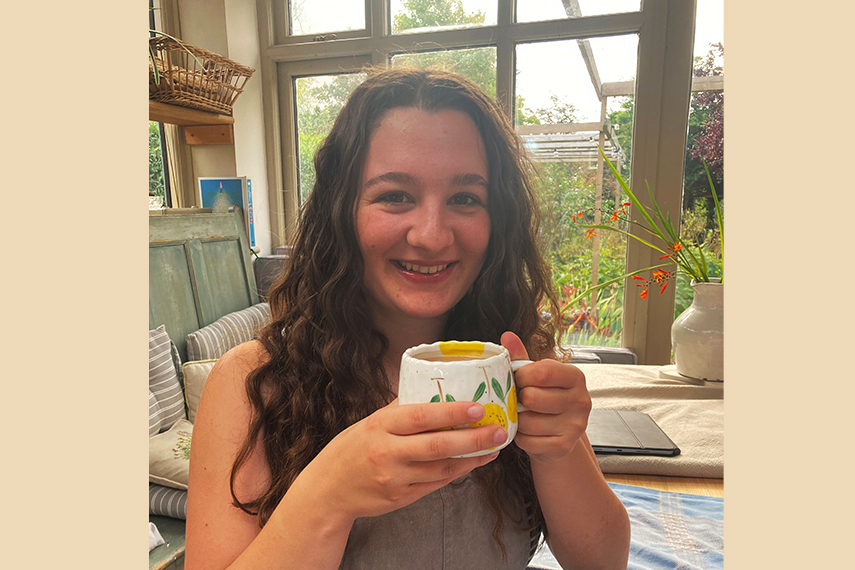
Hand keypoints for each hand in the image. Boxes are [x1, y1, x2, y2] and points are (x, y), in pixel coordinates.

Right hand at [291, 400, 506, 522]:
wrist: (328, 490)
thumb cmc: (352, 449)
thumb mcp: (371, 422)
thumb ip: (401, 409)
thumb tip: (433, 386)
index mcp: (380, 426)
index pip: (421, 416)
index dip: (452, 412)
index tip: (478, 407)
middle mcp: (387, 452)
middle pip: (437, 446)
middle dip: (472, 439)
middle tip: (498, 430)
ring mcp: (394, 478)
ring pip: (441, 468)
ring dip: (472, 458)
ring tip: (494, 446)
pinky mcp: (401, 497)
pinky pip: (436, 484)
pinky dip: (457, 472)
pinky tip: (473, 462)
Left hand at [501, 331, 591, 463]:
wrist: (558, 437)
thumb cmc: (544, 401)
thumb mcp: (536, 377)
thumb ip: (521, 358)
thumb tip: (507, 336)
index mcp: (575, 377)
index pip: (542, 372)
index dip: (521, 376)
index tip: (518, 380)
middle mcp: (581, 400)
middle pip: (532, 397)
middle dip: (518, 400)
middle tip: (520, 402)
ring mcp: (575, 425)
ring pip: (527, 421)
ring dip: (518, 421)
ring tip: (524, 417)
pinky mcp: (564, 446)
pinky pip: (528, 441)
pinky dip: (522, 438)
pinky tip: (528, 433)